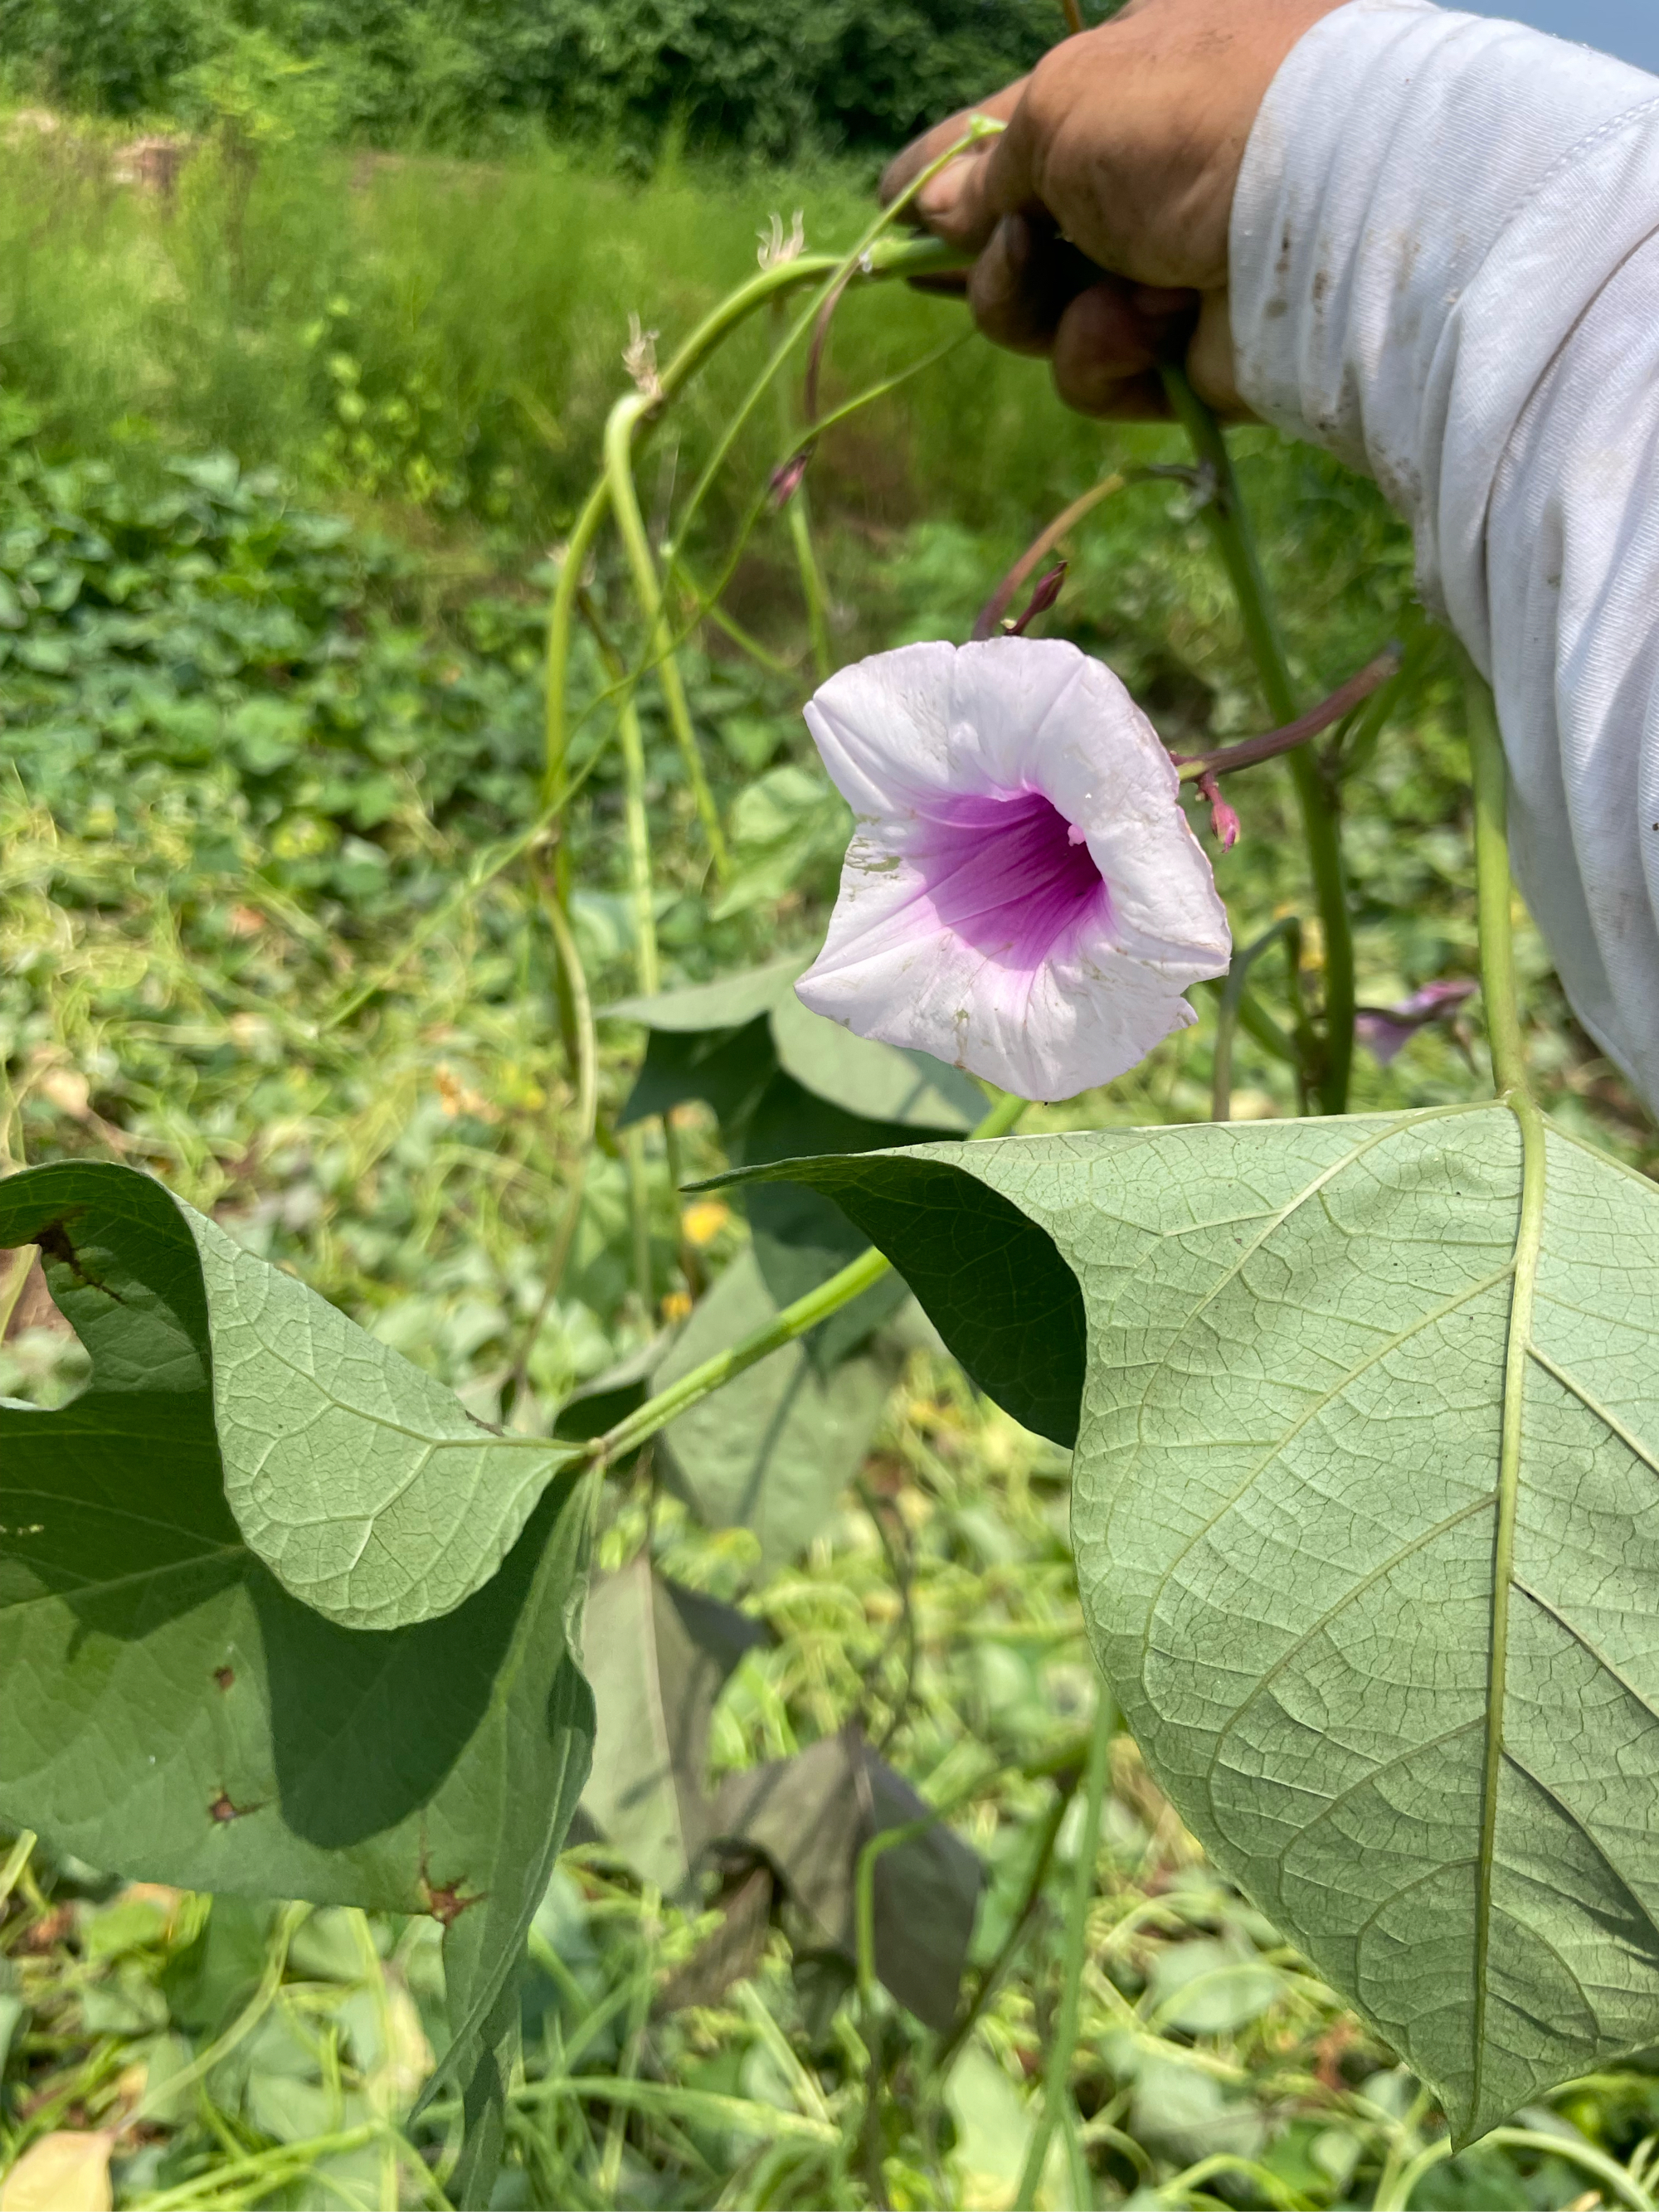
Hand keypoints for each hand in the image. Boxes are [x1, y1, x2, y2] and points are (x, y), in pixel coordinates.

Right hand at [882, 0, 1344, 418]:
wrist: (1322, 212)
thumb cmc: (1188, 119)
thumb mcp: (1061, 106)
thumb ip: (987, 168)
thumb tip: (933, 208)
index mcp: (1121, 81)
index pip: (1008, 131)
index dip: (946, 172)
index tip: (889, 206)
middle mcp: (1139, 175)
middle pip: (1011, 243)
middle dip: (999, 263)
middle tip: (1023, 256)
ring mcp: (1160, 266)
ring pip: (1041, 318)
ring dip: (1054, 313)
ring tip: (1123, 290)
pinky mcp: (1181, 354)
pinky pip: (1094, 373)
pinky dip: (1109, 355)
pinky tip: (1157, 327)